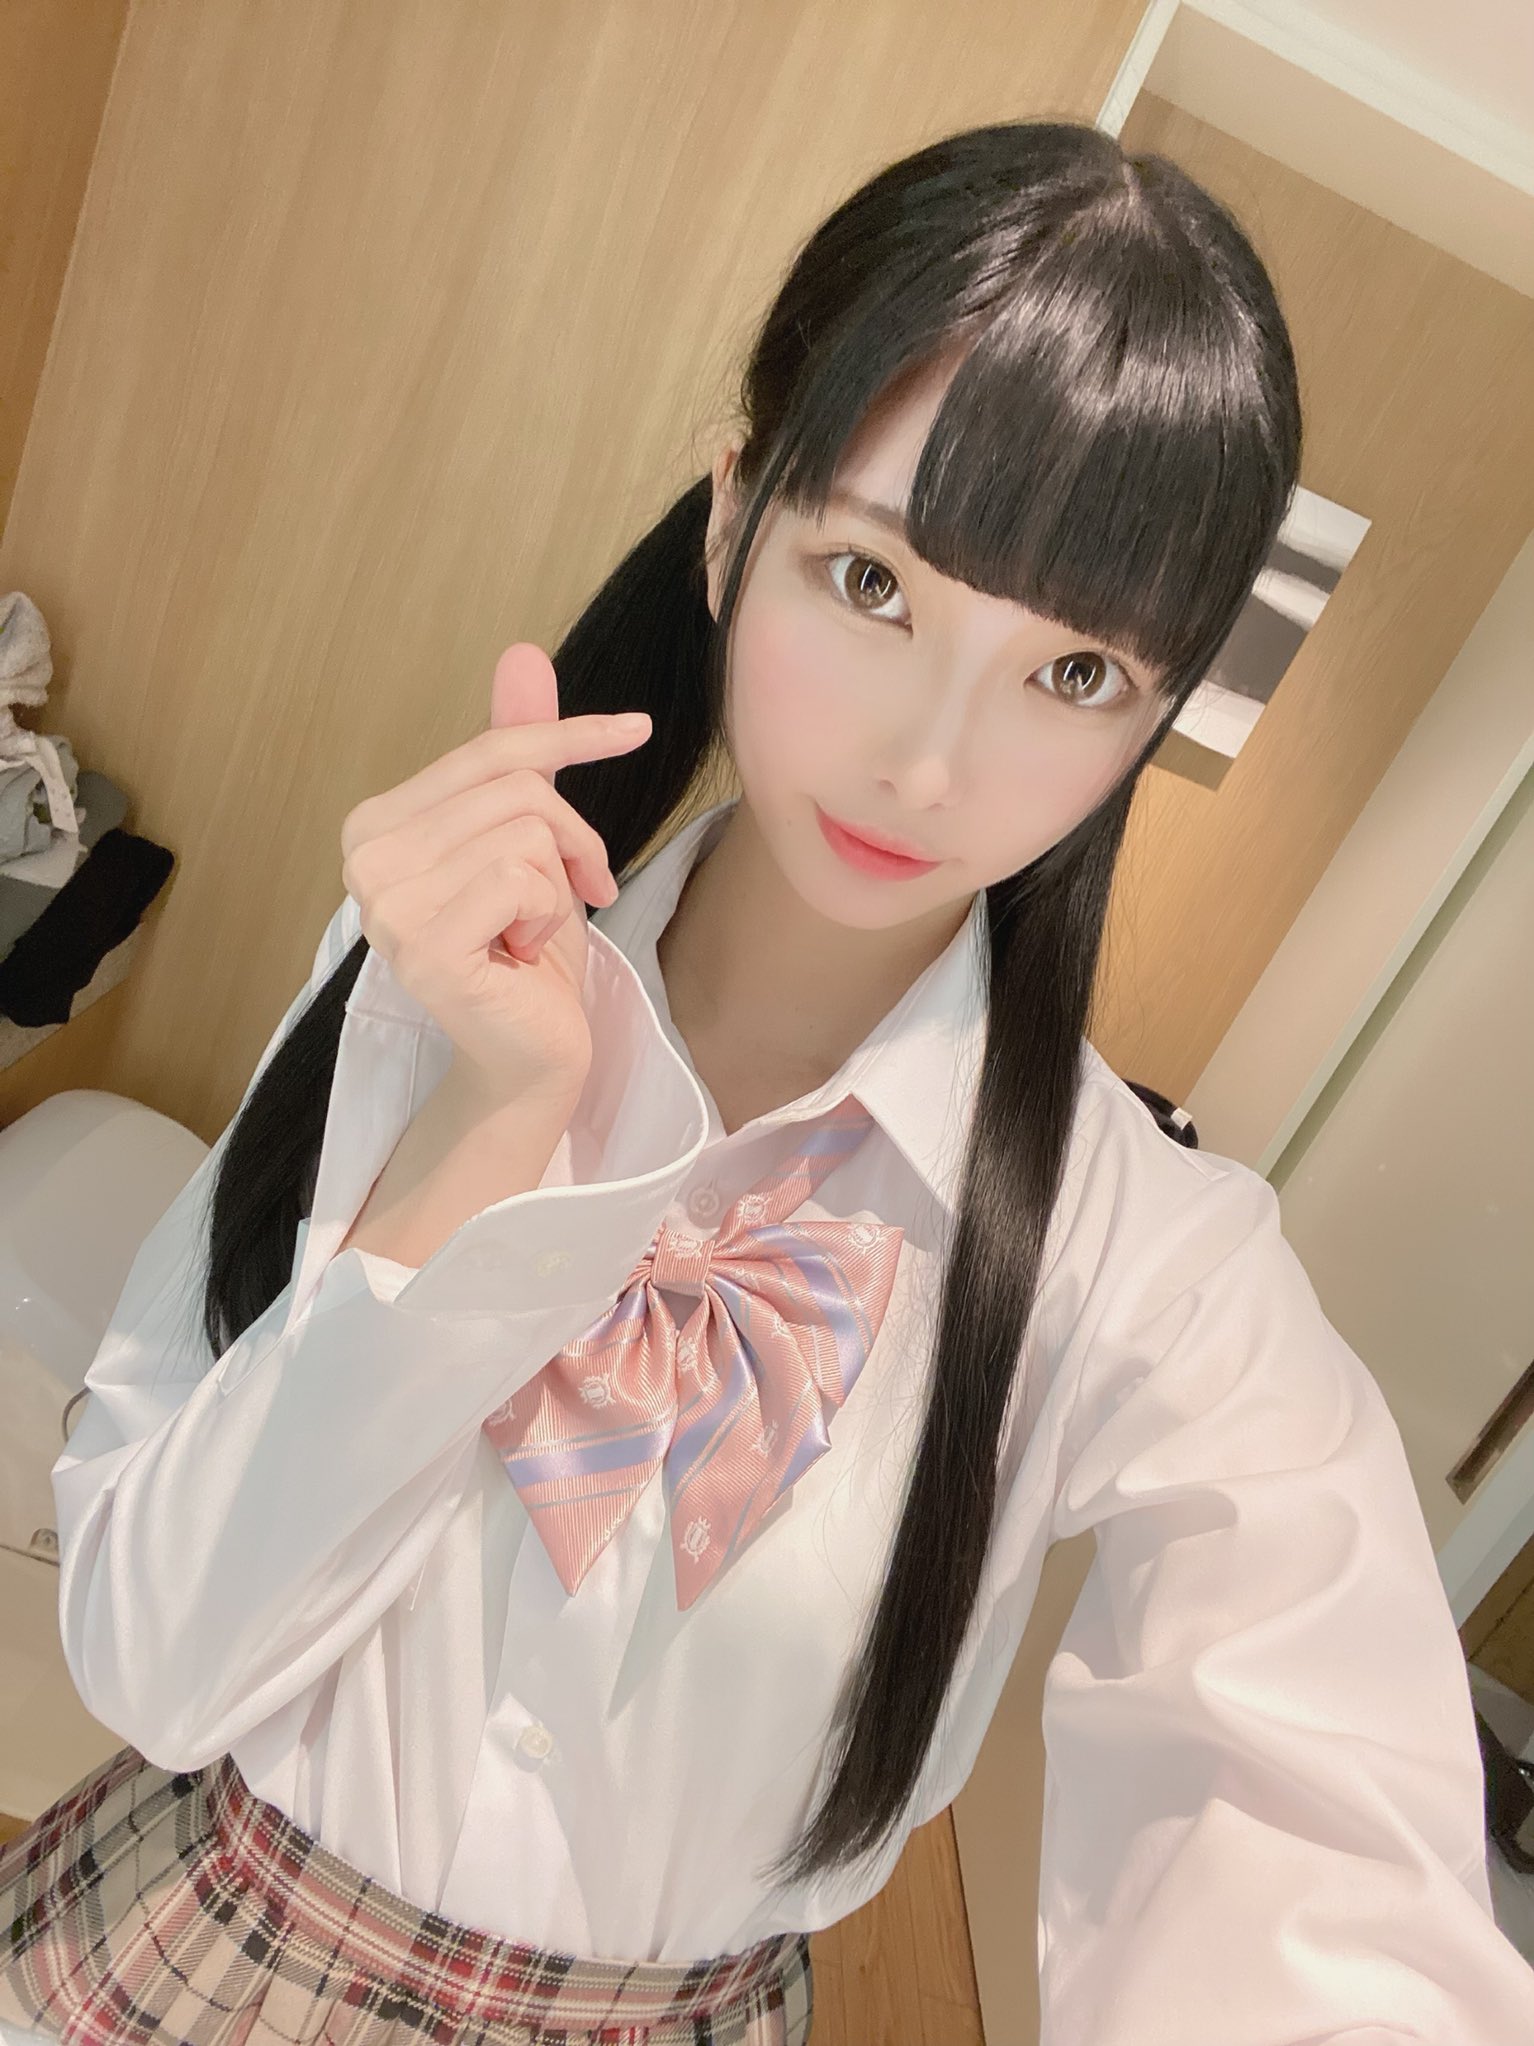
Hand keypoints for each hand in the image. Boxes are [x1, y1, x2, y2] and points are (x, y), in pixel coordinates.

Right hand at [339, 642, 649, 1106]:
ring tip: (530, 934)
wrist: (529, 1057)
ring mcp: (386, 901)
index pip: (489, 750)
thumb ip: (517, 753)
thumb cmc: (528, 953)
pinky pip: (521, 876)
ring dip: (558, 887)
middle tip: (569, 899)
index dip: (571, 736)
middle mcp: (365, 855)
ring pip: (526, 830)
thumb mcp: (531, 840)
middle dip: (572, 841)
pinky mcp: (422, 942)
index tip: (636, 729)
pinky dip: (548, 915)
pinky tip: (521, 956)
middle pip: (517, 787)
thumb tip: (522, 652)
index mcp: (378, 823)